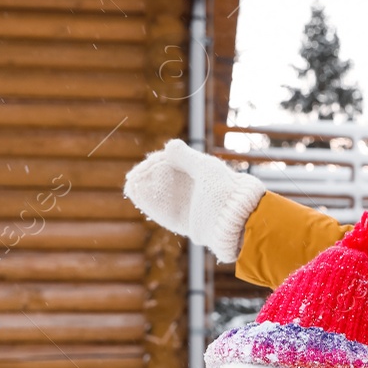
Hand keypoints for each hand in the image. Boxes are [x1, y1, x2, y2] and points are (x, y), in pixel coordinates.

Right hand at [122, 138, 266, 262]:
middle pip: (165, 179)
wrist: (236, 222)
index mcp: (200, 172)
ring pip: (162, 196)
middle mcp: (193, 188)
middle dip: (149, 177)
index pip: (174, 163)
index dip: (157, 163)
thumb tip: (168, 145)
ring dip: (146, 191)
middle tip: (133, 178)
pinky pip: (163, 212)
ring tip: (131, 186)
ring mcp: (188, 205)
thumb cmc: (225, 193)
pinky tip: (137, 197)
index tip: (145, 165)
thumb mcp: (206, 171)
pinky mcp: (185, 222)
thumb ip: (187, 158)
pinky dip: (150, 204)